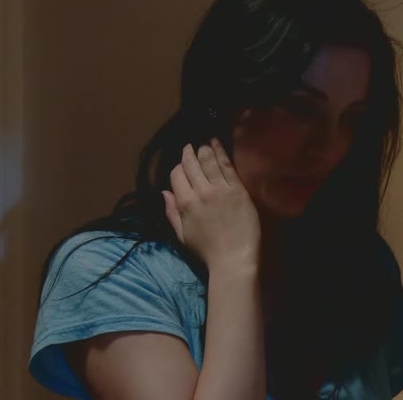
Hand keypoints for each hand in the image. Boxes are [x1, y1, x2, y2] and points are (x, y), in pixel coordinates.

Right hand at [162, 138, 261, 271]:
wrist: (234, 259)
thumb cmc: (207, 251)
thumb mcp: (182, 235)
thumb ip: (171, 212)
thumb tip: (164, 192)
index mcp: (185, 204)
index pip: (176, 175)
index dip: (178, 168)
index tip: (182, 165)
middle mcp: (201, 193)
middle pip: (191, 164)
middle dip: (189, 153)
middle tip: (191, 146)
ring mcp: (220, 190)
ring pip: (208, 161)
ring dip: (204, 149)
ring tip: (203, 142)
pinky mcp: (238, 190)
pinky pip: (227, 166)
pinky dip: (221, 152)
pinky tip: (217, 143)